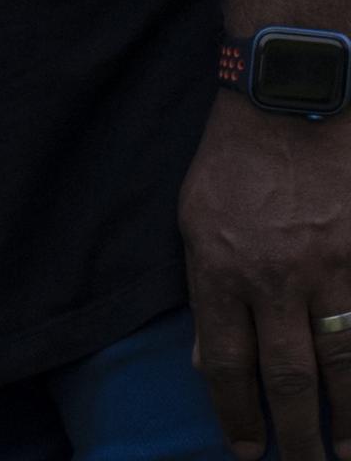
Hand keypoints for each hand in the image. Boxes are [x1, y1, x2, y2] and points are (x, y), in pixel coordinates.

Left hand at [184, 96, 350, 456]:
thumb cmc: (234, 162)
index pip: (227, 362)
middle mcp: (275, 276)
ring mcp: (330, 267)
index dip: (237, 413)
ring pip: (344, 362)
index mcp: (220, 267)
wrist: (291, 102)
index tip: (246, 451)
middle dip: (297, 433)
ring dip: (349, 417)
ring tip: (347, 453)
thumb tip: (209, 361)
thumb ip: (206, 294)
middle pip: (290, 376)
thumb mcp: (193, 220)